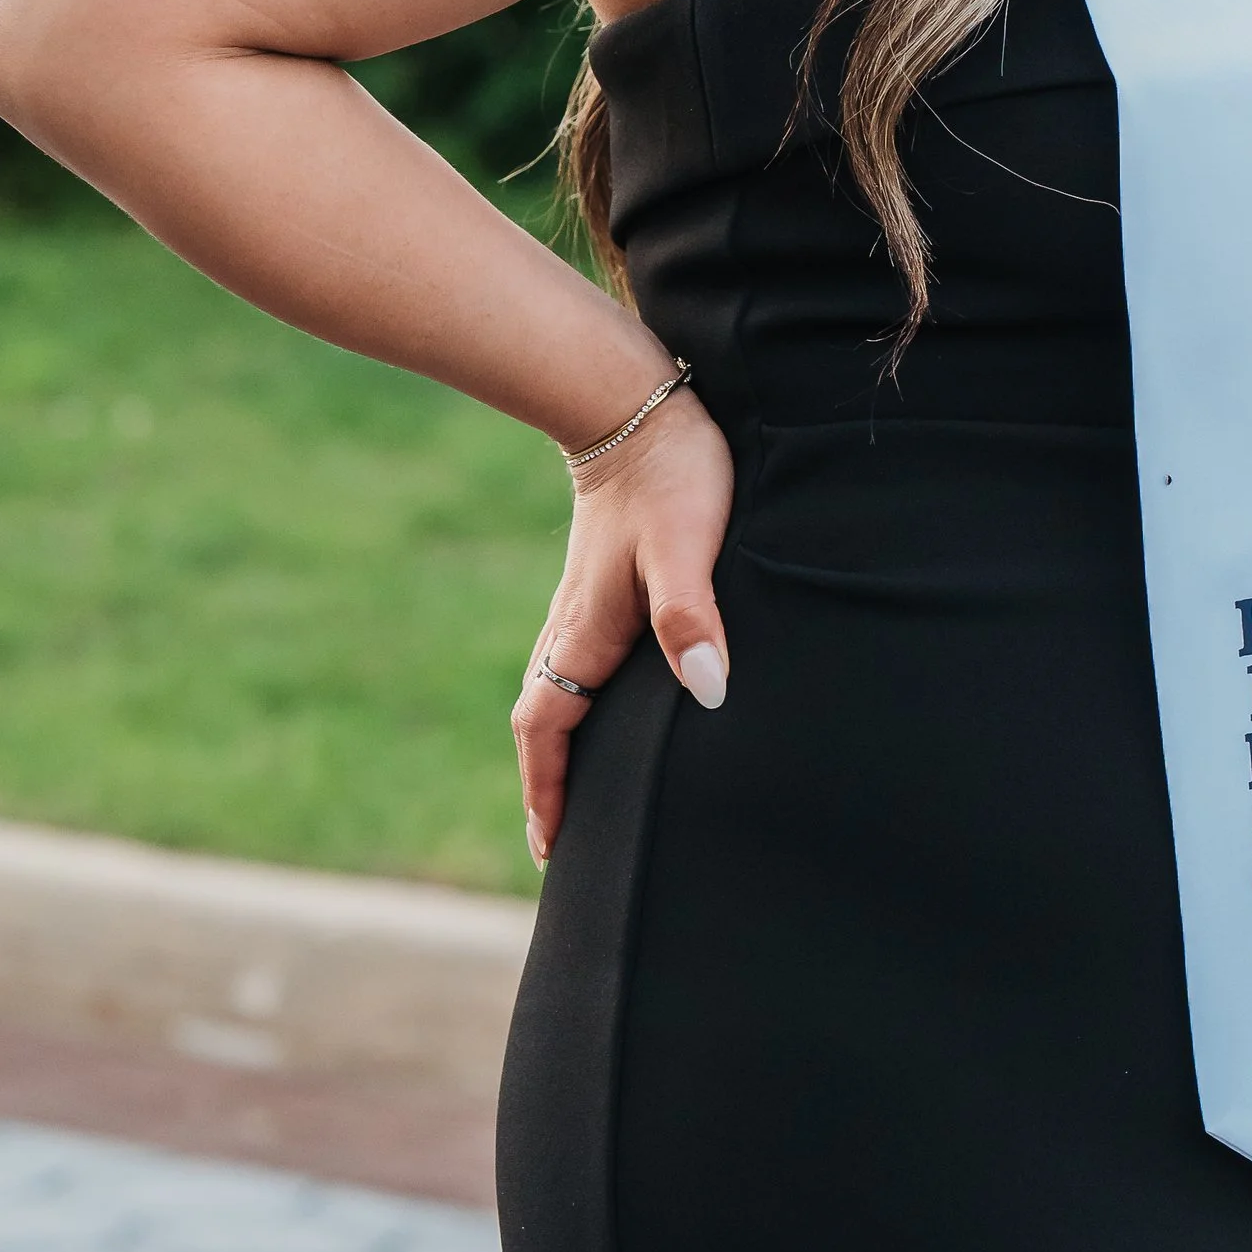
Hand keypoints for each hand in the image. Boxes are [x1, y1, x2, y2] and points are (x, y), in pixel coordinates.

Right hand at [511, 381, 734, 867]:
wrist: (635, 404)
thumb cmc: (672, 474)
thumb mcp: (688, 545)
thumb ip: (693, 615)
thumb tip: (709, 690)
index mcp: (588, 630)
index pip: (549, 728)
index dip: (548, 790)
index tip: (550, 847)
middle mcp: (574, 625)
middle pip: (542, 721)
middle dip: (545, 784)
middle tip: (555, 846)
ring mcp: (583, 604)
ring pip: (555, 690)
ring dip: (557, 746)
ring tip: (570, 794)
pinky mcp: (599, 583)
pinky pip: (574, 662)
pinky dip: (573, 703)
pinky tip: (601, 705)